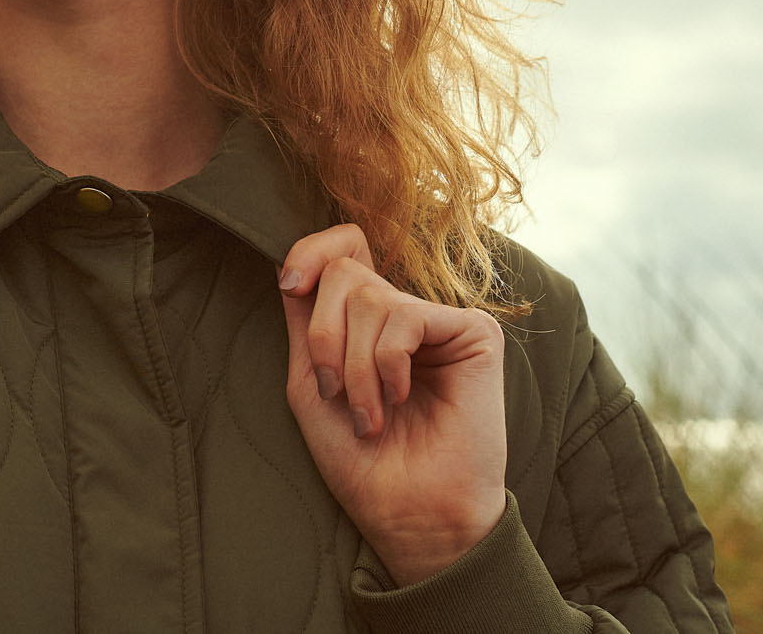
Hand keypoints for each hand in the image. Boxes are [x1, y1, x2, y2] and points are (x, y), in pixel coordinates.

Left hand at [279, 224, 507, 585]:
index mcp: (367, 323)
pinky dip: (387, 364)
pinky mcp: (474, 331)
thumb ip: (303, 321)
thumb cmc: (361, 461)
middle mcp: (404, 314)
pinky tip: (400, 398)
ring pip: (370, 296)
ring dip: (355, 366)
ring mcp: (440, 321)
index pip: (342, 249)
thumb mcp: (312, 383)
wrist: (409, 512)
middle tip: (336, 393)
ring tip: (371, 415)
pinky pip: (406, 316)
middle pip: (346, 270)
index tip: (290, 285)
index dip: (310, 252)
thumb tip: (289, 262)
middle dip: (325, 336)